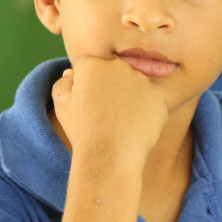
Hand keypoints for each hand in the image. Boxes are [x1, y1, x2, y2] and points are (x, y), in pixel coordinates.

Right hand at [51, 56, 168, 167]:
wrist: (110, 156)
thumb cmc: (82, 132)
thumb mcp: (62, 106)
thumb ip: (64, 83)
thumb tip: (72, 73)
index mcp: (92, 65)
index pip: (90, 68)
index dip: (88, 87)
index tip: (89, 105)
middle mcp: (119, 66)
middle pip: (114, 73)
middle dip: (110, 87)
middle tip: (105, 113)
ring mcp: (142, 81)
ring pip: (135, 85)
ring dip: (129, 97)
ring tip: (120, 122)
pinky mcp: (160, 96)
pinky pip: (151, 99)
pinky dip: (145, 110)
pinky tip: (135, 125)